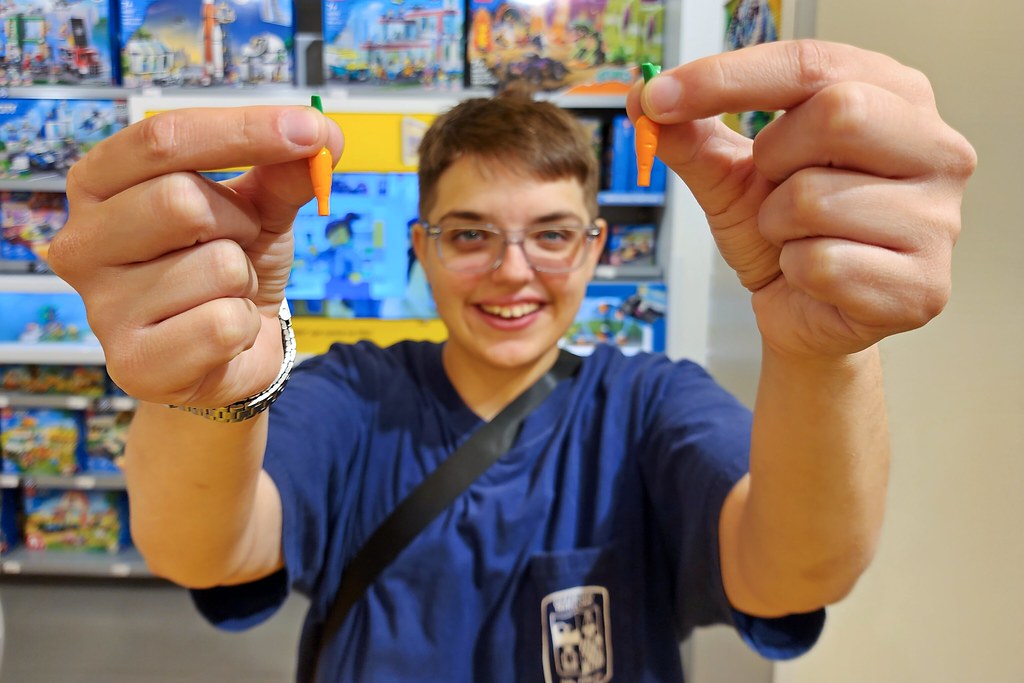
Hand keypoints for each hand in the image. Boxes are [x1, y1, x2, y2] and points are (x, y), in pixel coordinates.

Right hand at [48, 106, 343, 406]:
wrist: (227, 354)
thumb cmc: (227, 270)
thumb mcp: (258, 210)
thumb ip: (283, 172)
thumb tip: (322, 133)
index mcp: (99, 185)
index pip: (161, 139)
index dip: (242, 130)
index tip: (311, 131)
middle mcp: (82, 242)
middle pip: (180, 200)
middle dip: (238, 223)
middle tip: (239, 245)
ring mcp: (100, 308)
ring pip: (216, 266)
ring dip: (245, 280)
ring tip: (225, 294)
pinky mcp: (133, 364)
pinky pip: (223, 325)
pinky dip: (244, 326)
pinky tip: (223, 335)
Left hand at [628, 40, 976, 357]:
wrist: (802, 314)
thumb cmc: (784, 234)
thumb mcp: (732, 176)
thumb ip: (692, 135)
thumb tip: (642, 97)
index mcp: (897, 97)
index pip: (811, 63)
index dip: (726, 77)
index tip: (659, 95)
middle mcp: (937, 149)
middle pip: (838, 113)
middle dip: (774, 158)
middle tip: (771, 187)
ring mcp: (941, 220)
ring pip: (816, 198)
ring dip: (777, 225)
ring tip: (795, 239)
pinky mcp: (924, 287)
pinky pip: (822, 264)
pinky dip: (794, 271)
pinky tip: (814, 278)